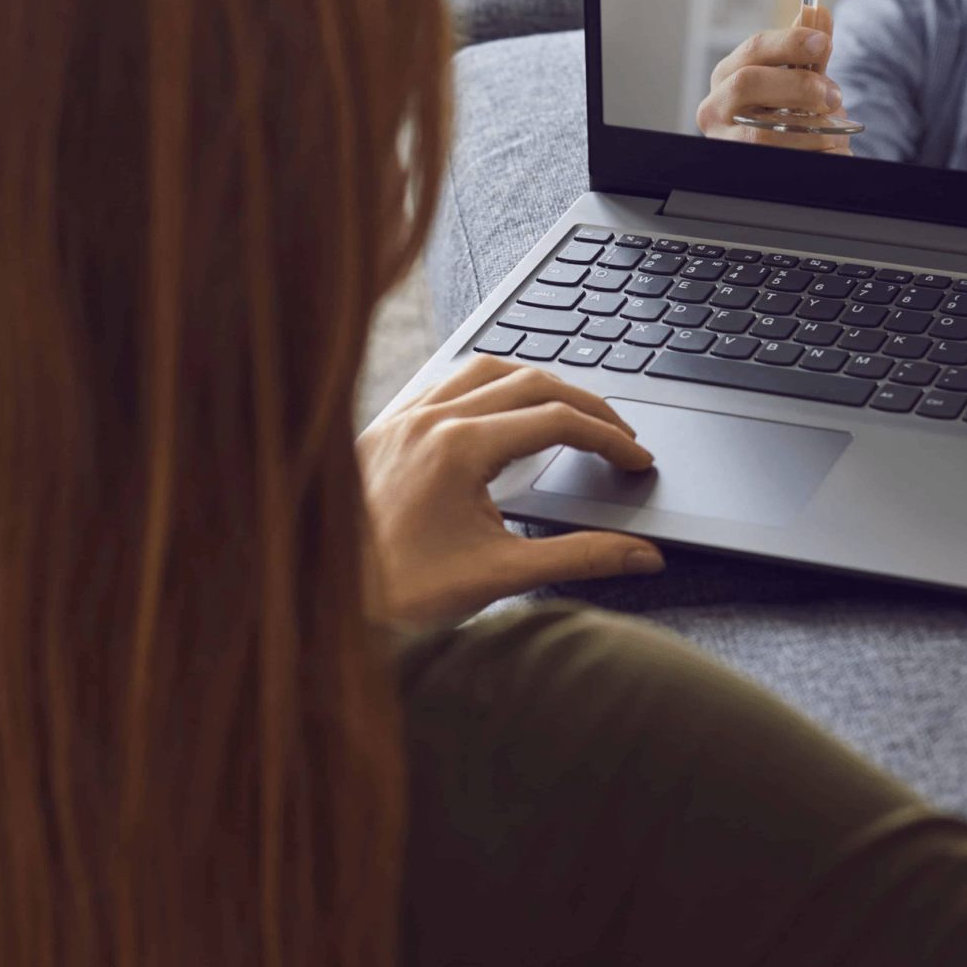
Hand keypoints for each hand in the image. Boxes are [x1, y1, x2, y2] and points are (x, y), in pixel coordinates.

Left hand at [358, 356, 666, 631]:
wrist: (324, 596)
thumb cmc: (400, 591)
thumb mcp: (500, 575)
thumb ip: (580, 557)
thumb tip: (642, 555)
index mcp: (460, 447)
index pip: (558, 420)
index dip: (610, 439)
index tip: (637, 461)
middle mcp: (431, 419)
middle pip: (531, 382)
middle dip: (586, 406)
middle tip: (619, 436)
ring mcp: (404, 418)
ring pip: (487, 370)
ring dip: (537, 385)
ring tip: (570, 415)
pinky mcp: (385, 427)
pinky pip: (445, 383)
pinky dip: (487, 388)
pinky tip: (499, 413)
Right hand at [696, 3, 852, 152]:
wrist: (780, 156)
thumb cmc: (784, 111)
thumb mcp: (797, 78)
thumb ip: (807, 50)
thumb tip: (819, 13)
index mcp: (727, 75)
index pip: (754, 48)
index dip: (790, 42)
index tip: (824, 43)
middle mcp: (715, 106)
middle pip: (748, 82)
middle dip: (797, 85)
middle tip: (832, 94)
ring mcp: (724, 140)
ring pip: (765, 131)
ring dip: (811, 129)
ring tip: (837, 131)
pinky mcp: (740, 167)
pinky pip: (780, 159)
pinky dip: (814, 155)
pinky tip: (831, 149)